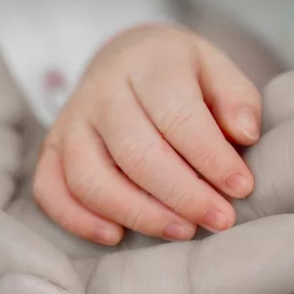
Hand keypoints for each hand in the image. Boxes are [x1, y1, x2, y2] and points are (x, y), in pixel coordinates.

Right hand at [34, 25, 261, 244]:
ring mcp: (71, 120)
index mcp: (148, 63)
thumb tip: (244, 135)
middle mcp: (102, 91)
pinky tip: (115, 236)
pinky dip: (77, 218)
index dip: (212, 158)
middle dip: (182, 195)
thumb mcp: (215, 68)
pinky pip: (49, 188)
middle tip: (219, 220)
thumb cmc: (177, 72)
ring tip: (181, 231)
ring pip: (90, 178)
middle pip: (135, 153)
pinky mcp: (51, 146)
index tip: (241, 188)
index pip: (178, 117)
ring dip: (137, 213)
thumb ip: (235, 98)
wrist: (124, 57)